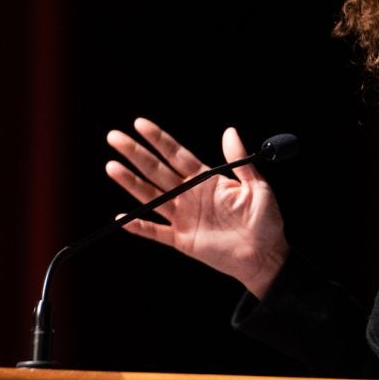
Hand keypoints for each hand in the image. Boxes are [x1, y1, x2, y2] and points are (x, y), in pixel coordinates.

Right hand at [105, 118, 288, 297]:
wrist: (266, 255)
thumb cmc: (266, 221)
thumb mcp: (257, 186)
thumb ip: (239, 160)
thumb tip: (229, 131)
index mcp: (206, 180)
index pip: (177, 154)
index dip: (158, 139)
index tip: (140, 124)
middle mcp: (190, 195)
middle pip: (157, 170)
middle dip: (135, 153)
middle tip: (114, 137)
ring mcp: (184, 217)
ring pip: (151, 196)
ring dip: (131, 182)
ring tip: (112, 166)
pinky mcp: (182, 239)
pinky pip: (156, 232)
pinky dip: (139, 226)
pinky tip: (122, 218)